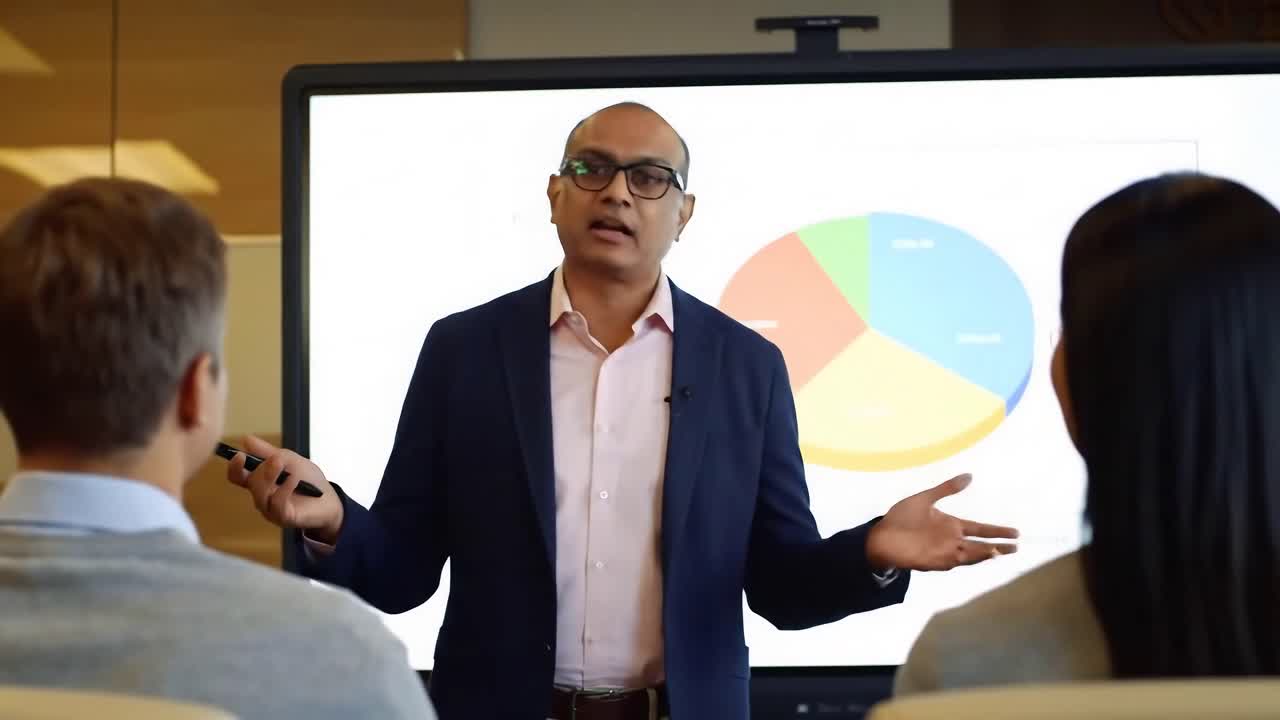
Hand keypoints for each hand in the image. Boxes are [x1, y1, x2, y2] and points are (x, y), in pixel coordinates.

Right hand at [225, 435, 343, 542]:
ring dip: (270, 478)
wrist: (330, 498)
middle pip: (250, 484)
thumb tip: (245, 439)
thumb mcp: (288, 459)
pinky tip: (293, 480)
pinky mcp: (284, 517)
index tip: (238, 455)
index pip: (238, 476)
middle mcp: (262, 496)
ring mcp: (271, 509)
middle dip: (261, 470)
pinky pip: (277, 504)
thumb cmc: (308, 479)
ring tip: (280, 464)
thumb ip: (266, 451)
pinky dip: (284, 490)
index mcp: (260, 481)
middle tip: (275, 458)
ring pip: (261, 495)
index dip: (234, 467)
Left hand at [865, 474, 1017, 571]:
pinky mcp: (936, 561)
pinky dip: (970, 559)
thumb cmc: (900, 518)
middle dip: (998, 546)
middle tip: (1017, 546)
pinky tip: (980, 556)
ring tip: (1002, 550)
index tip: (1015, 532)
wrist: (881, 535)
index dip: (997, 531)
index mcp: (951, 525)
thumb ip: (947, 488)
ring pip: (972, 554)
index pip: (979, 529)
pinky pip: (957, 561)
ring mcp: (945, 551)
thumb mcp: (925, 499)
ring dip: (986, 553)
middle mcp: (951, 540)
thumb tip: (969, 476)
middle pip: (981, 544)